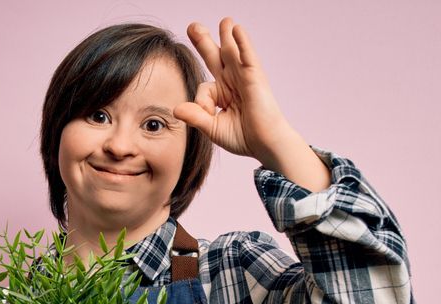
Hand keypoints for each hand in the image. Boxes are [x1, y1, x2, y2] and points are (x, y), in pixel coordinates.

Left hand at [174, 17, 297, 167]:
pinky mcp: (255, 77)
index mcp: (222, 93)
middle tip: (193, 27)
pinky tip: (236, 29)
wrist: (264, 144)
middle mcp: (232, 82)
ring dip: (226, 35)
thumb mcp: (213, 128)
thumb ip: (196, 117)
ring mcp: (244, 77)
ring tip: (224, 20)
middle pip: (215, 57)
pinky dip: (242, 42)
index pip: (203, 88)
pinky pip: (247, 56)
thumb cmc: (243, 138)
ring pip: (231, 51)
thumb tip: (175, 109)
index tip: (209, 114)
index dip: (202, 102)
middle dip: (204, 41)